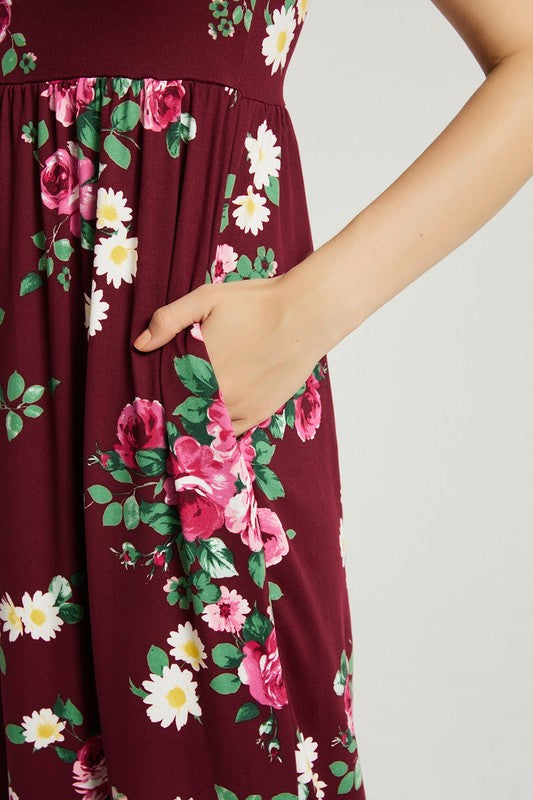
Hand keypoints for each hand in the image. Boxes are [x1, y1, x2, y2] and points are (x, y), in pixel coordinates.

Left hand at [132, 273, 324, 438]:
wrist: (305, 314)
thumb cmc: (256, 302)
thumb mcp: (206, 299)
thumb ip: (169, 319)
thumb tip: (141, 344)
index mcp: (200, 369)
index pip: (165, 395)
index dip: (155, 398)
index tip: (148, 400)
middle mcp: (219, 395)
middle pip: (183, 414)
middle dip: (173, 412)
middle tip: (162, 413)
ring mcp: (240, 408)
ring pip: (206, 427)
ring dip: (195, 424)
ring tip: (185, 418)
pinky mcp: (259, 413)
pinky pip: (230, 433)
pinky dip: (218, 431)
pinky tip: (210, 424)